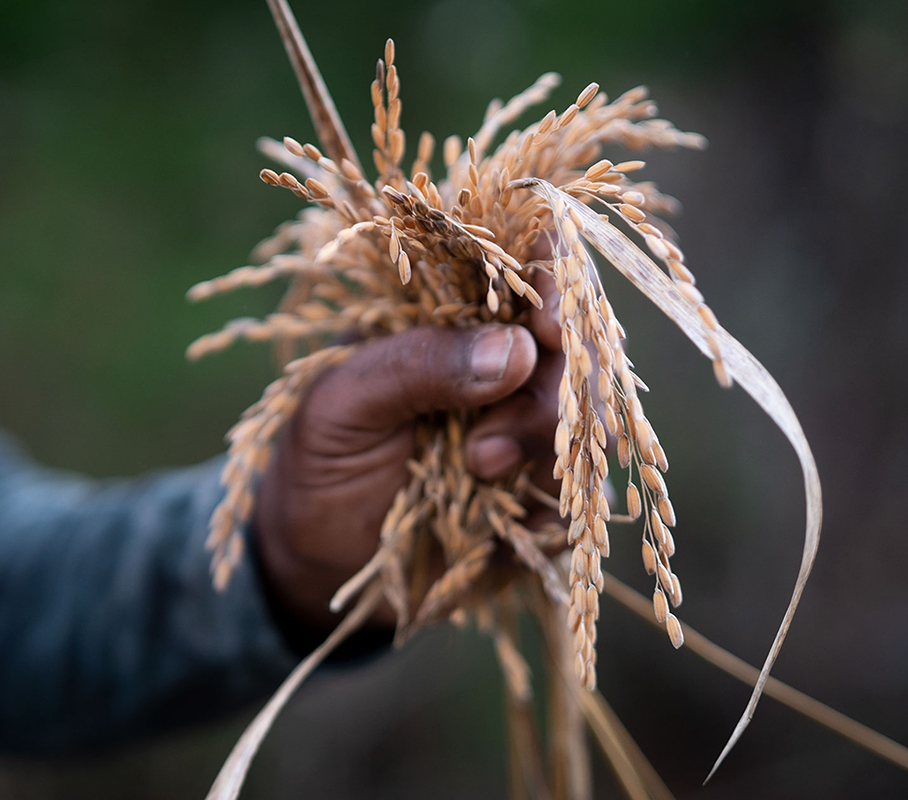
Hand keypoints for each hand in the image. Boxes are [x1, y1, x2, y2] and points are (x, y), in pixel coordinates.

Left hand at [254, 274, 568, 629]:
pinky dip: (556, 497)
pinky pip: (585, 484)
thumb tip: (518, 350)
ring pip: (590, 409)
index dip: (555, 277)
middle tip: (487, 438)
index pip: (523, 257)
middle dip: (554, 383)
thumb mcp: (342, 404)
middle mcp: (500, 357)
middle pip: (578, 336)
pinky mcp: (543, 488)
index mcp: (447, 309)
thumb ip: (417, 367)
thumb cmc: (317, 465)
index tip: (551, 326)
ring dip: (547, 440)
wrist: (318, 567)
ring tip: (478, 468)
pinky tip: (504, 513)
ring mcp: (529, 423)